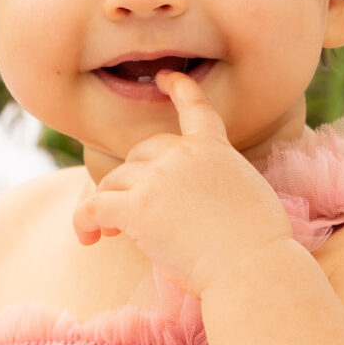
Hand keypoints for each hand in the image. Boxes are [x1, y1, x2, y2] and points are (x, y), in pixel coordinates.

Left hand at [69, 69, 296, 296]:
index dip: (178, 89)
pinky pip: (93, 207)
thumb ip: (217, 183)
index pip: (195, 108)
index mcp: (214, 149)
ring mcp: (158, 178)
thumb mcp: (249, 194)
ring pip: (113, 180)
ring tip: (108, 233)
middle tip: (129, 211)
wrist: (253, 267)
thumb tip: (193, 203)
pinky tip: (88, 238)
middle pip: (139, 153)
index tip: (165, 77)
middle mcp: (183, 154)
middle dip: (131, 178)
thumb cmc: (259, 245)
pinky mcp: (137, 208)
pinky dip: (84, 222)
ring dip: (107, 203)